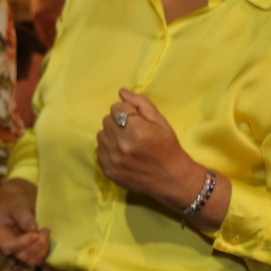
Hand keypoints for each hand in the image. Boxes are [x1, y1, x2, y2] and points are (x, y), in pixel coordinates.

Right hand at [0, 178, 48, 270]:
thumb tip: (33, 229)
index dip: (24, 243)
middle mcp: (5, 247)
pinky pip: (37, 260)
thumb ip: (23, 216)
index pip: (8, 246)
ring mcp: (15, 252)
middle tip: (45, 230)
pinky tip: (46, 238)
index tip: (36, 232)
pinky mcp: (25, 253)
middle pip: (21, 256)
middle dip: (36, 246)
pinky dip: (44, 252)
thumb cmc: (13, 201)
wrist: (16, 203)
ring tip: (46, 233)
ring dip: (42, 250)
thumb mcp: (16, 205)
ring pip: (31, 262)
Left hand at [95, 89, 204, 209]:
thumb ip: (141, 104)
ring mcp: (112, 159)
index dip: (126, 110)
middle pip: (107, 120)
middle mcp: (121, 144)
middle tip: (133, 131)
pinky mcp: (107, 169)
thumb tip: (122, 91)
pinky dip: (109, 148)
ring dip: (112, 134)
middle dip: (119, 121)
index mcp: (137, 131)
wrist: (171, 179)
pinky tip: (123, 153)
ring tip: (128, 142)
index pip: (116, 107)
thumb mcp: (161, 122)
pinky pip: (99, 150)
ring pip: (101, 134)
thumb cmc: (168, 147)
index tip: (136, 119)